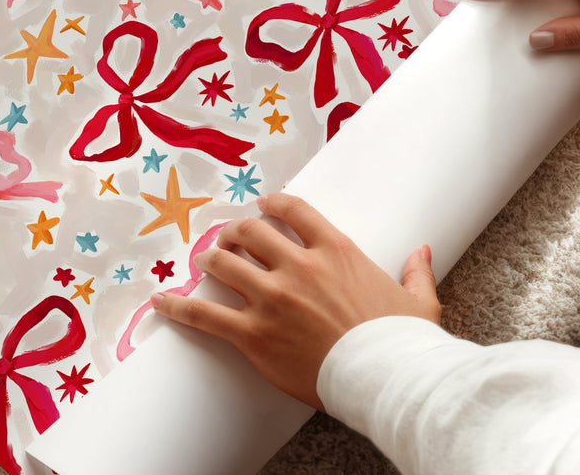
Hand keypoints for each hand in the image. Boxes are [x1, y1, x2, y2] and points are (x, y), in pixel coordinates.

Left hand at [151, 192, 440, 409]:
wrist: (387, 381)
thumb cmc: (402, 342)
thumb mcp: (418, 301)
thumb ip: (416, 271)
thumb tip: (423, 251)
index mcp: (334, 250)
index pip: (292, 209)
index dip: (272, 203)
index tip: (262, 205)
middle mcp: (298, 265)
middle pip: (251, 232)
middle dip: (235, 231)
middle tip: (228, 238)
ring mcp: (272, 298)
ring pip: (225, 264)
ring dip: (210, 260)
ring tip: (204, 262)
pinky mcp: (254, 334)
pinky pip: (205, 316)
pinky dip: (179, 308)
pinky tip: (161, 302)